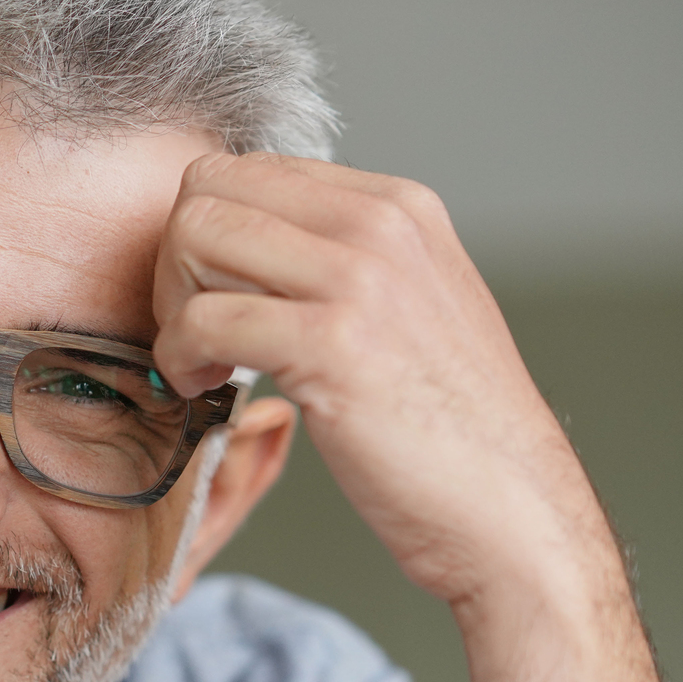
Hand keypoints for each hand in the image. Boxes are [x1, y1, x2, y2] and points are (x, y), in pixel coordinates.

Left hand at [151, 153, 604, 611]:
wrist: (510, 510)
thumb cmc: (449, 431)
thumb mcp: (409, 309)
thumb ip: (342, 264)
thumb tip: (251, 248)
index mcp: (396, 205)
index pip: (246, 171)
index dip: (204, 239)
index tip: (214, 303)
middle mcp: (380, 223)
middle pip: (208, 191)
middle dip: (175, 265)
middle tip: (194, 336)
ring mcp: (360, 278)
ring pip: (195, 238)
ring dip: (172, 309)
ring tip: (200, 366)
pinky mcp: (333, 344)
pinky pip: (203, 319)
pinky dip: (179, 358)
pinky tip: (206, 392)